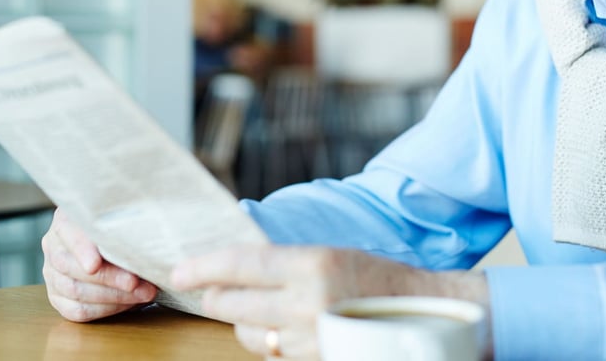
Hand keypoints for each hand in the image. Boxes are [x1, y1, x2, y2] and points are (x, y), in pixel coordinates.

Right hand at [41, 208, 157, 321]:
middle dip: (108, 277)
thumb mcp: (126, 219)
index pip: (67, 232)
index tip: (95, 264)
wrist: (121, 243)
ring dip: (112, 296)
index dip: (81, 249)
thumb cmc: (125, 228)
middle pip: (70, 266)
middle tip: (136, 282)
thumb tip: (146, 243)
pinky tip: (128, 303)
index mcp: (66, 219)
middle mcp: (54, 245)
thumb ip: (129, 225)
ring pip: (74, 291)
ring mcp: (53, 273)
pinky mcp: (58, 297)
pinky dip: (105, 309)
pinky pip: (77, 310)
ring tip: (142, 293)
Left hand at [170, 244, 489, 359]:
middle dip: (215, 295)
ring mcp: (310, 339)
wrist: (424, 315)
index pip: (241, 264)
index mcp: (313, 265)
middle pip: (233, 304)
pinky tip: (281, 327)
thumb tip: (237, 263)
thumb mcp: (332, 254)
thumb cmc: (379, 278)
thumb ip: (286, 262)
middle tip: (207, 288)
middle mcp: (308, 304)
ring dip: (243, 322)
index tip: (180, 270)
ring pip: (250, 335)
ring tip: (252, 309)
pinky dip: (269, 341)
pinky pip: (274, 354)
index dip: (204, 267)